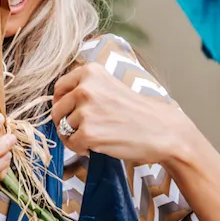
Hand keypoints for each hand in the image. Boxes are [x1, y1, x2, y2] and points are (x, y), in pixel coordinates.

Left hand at [52, 63, 194, 166]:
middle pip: (57, 110)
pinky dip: (80, 148)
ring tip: (96, 137)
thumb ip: (86, 89)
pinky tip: (95, 146)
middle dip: (66, 123)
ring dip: (75, 137)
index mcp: (90, 72)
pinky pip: (70, 144)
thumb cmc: (138, 112)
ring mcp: (86, 111)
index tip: (69, 112)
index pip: (59, 88)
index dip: (61, 103)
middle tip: (85, 130)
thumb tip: (57, 101)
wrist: (162, 130)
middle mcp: (85, 88)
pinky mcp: (88, 133)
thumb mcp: (110, 86)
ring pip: (63, 128)